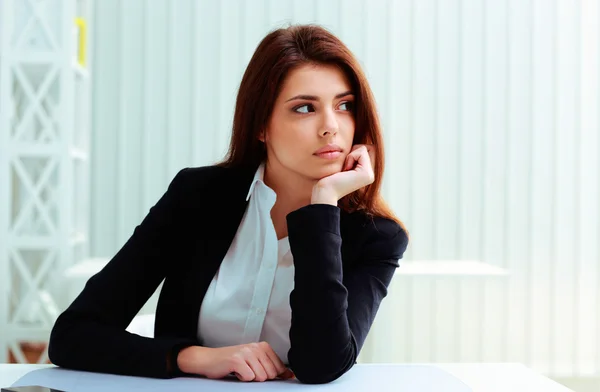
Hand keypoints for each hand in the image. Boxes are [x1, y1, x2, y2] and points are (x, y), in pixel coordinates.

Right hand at [177, 342, 294, 381]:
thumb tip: (289, 374)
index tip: (257, 370)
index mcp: (263, 346)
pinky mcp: (237, 360)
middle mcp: (256, 347)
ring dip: (249, 378)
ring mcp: (247, 352)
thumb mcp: (255, 361)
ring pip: (260, 377)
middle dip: (259, 377)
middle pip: (270, 374)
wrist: (209, 359)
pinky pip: (249, 378)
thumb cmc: (232, 362)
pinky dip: (241, 379)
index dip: (269, 375)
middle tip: (247, 370)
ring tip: (241, 370)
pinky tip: (235, 371)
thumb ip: (272, 367)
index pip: (278, 368)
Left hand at [311, 144, 374, 205]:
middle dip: (355, 151)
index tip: (345, 164)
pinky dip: (351, 157)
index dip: (355, 151)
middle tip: (345, 165)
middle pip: (369, 147)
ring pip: (365, 148)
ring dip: (351, 154)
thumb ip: (353, 155)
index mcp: (365, 172)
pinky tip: (345, 170)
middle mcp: (370, 174)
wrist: (325, 191)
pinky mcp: (366, 174)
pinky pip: (361, 152)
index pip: (367, 149)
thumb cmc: (329, 177)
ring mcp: (370, 175)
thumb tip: (358, 144)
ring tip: (345, 169)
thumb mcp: (343, 163)